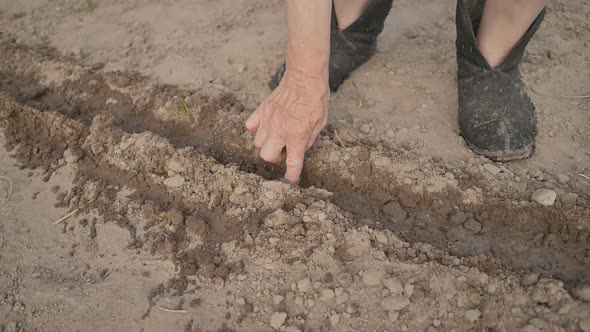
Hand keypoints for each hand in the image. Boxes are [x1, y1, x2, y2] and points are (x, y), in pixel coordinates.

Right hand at [246, 68, 328, 184]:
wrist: (304, 77)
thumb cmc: (316, 99)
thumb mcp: (320, 124)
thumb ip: (309, 140)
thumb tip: (300, 150)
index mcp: (296, 135)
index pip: (292, 163)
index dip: (291, 176)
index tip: (290, 181)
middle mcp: (279, 130)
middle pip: (266, 155)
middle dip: (275, 157)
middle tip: (284, 149)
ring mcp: (268, 120)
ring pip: (258, 143)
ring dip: (267, 144)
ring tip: (277, 136)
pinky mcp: (261, 110)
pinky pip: (251, 127)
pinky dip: (256, 130)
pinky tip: (266, 126)